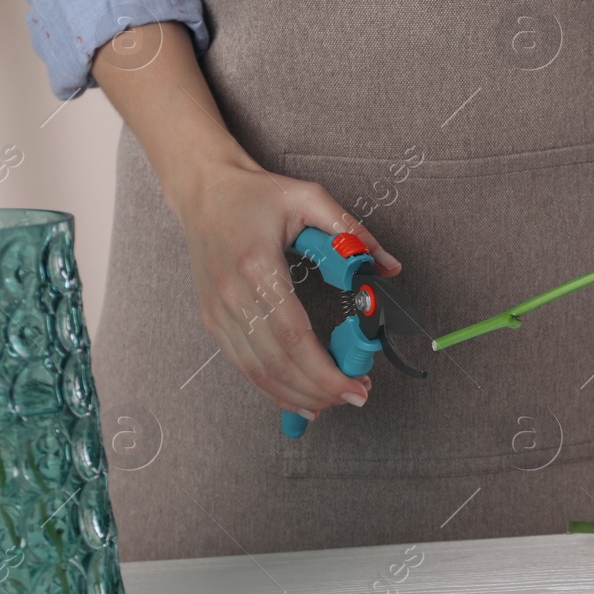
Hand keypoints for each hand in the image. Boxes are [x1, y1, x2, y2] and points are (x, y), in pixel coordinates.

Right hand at [169, 158, 400, 421]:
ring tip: (333, 403)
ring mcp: (218, 311)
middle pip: (277, 362)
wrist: (203, 190)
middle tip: (356, 396)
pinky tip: (297, 398)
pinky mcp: (213, 319)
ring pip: (257, 371)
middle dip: (319, 389)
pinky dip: (270, 388)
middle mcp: (233, 296)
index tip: (357, 385)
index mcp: (258, 267)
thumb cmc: (257, 194)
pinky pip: (241, 365)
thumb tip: (390, 266)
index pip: (295, 336)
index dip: (325, 370)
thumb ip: (353, 232)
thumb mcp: (310, 198)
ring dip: (296, 395)